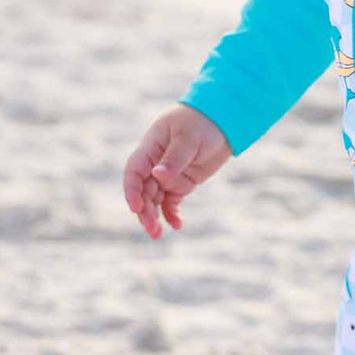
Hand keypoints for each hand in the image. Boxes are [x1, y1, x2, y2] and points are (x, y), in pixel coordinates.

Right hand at [122, 103, 231, 239]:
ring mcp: (167, 175)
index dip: (131, 191)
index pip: (134, 171)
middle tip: (152, 230)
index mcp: (150, 148)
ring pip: (154, 199)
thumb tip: (157, 175)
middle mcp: (154, 164)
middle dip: (144, 211)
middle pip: (143, 191)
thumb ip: (174, 158)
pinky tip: (176, 225)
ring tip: (157, 234)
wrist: (222, 120)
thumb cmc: (201, 122)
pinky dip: (172, 214)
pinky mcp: (181, 183)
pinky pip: (171, 202)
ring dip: (154, 216)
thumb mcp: (188, 138)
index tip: (136, 208)